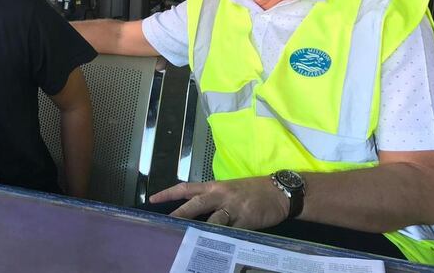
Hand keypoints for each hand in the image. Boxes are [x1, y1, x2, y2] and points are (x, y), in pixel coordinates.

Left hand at [149, 177, 289, 228]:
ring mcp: (233, 208)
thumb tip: (194, 208)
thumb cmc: (254, 190)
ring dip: (200, 229)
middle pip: (195, 204)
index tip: (153, 199)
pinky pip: (232, 232)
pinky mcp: (246, 221)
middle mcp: (221, 195)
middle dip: (180, 214)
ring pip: (213, 220)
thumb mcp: (230, 188)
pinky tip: (215, 246)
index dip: (168, 193)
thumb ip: (213, 197)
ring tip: (188, 238)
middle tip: (167, 223)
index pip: (187, 188)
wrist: (280, 192)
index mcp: (215, 186)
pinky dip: (223, 238)